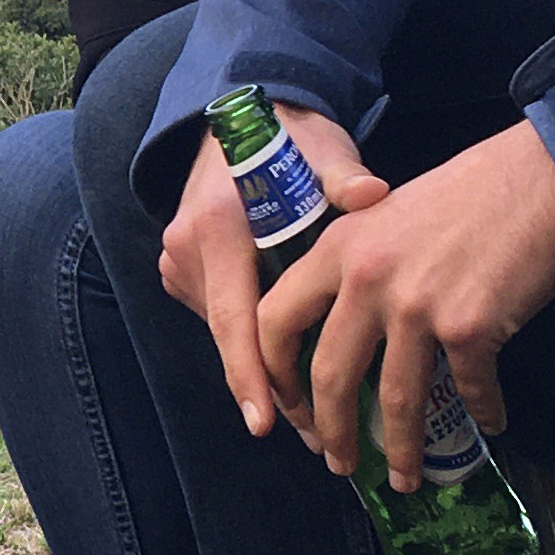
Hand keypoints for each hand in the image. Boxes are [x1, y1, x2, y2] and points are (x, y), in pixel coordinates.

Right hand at [161, 104, 384, 437]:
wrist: (245, 118)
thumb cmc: (292, 139)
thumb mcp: (322, 152)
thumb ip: (343, 178)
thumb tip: (374, 194)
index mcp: (218, 225)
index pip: (234, 315)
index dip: (251, 373)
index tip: (266, 421)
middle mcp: (189, 247)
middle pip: (230, 337)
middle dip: (270, 390)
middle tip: (319, 437)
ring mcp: (180, 259)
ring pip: (225, 332)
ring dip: (263, 372)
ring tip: (313, 418)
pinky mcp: (185, 267)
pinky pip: (221, 316)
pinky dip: (252, 344)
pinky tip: (291, 371)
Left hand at [268, 120, 554, 487]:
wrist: (543, 176)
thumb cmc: (471, 192)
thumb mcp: (388, 214)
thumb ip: (358, 262)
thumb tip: (345, 327)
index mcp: (338, 248)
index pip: (275, 321)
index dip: (274, 375)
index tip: (288, 408)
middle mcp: (368, 278)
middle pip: (329, 375)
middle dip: (330, 432)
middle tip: (337, 463)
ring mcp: (418, 305)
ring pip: (396, 399)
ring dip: (401, 448)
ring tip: (406, 477)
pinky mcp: (470, 325)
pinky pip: (469, 388)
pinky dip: (482, 413)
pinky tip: (490, 424)